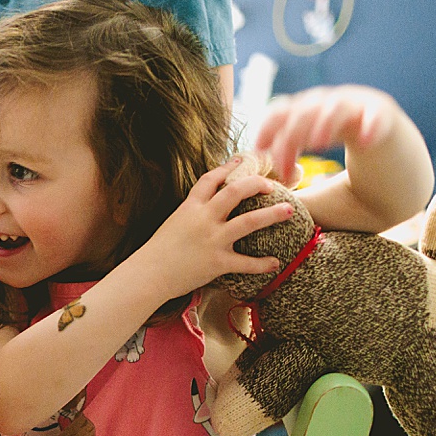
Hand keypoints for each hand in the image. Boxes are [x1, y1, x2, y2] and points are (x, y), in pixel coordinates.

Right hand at [135, 158, 293, 298]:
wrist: (147, 275)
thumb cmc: (156, 252)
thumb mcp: (172, 223)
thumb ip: (191, 214)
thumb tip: (206, 208)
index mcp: (190, 207)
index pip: (212, 179)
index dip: (228, 167)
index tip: (241, 160)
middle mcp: (204, 219)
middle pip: (236, 192)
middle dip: (258, 185)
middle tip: (272, 186)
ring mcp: (212, 240)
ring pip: (249, 222)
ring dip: (272, 215)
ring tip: (289, 210)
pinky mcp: (217, 262)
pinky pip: (246, 262)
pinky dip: (262, 264)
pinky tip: (275, 263)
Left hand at [255, 84, 398, 186]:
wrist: (397, 199)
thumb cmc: (351, 198)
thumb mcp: (313, 199)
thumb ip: (288, 197)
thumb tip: (256, 205)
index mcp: (314, 122)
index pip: (284, 111)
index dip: (268, 127)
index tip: (257, 151)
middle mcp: (335, 111)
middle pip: (304, 110)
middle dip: (289, 138)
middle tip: (283, 171)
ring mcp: (362, 112)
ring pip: (335, 106)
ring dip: (322, 123)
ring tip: (317, 145)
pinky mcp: (389, 121)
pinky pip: (377, 115)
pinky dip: (371, 124)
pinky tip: (365, 142)